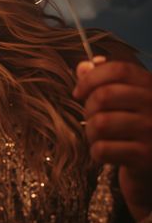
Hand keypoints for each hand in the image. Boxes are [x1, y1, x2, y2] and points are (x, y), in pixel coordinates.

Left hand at [74, 57, 151, 214]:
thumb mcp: (124, 102)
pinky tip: (107, 153)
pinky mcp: (146, 157)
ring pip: (100, 123)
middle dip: (88, 109)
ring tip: (99, 137)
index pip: (119, 69)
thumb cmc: (134, 130)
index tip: (78, 92)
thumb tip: (83, 66)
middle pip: (105, 96)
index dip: (91, 78)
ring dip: (91, 133)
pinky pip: (102, 148)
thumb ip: (104, 82)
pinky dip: (97, 152)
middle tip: (91, 119)